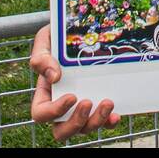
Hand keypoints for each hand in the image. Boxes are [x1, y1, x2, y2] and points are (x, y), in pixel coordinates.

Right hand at [28, 24, 120, 141]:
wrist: (82, 27)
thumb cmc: (60, 35)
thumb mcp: (46, 39)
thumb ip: (42, 56)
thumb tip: (54, 77)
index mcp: (46, 92)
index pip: (41, 113)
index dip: (54, 112)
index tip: (71, 96)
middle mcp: (63, 105)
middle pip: (62, 130)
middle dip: (75, 123)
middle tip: (87, 102)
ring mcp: (82, 107)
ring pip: (85, 128)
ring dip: (96, 121)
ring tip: (108, 102)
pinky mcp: (99, 103)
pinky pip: (104, 122)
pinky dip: (110, 122)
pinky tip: (117, 114)